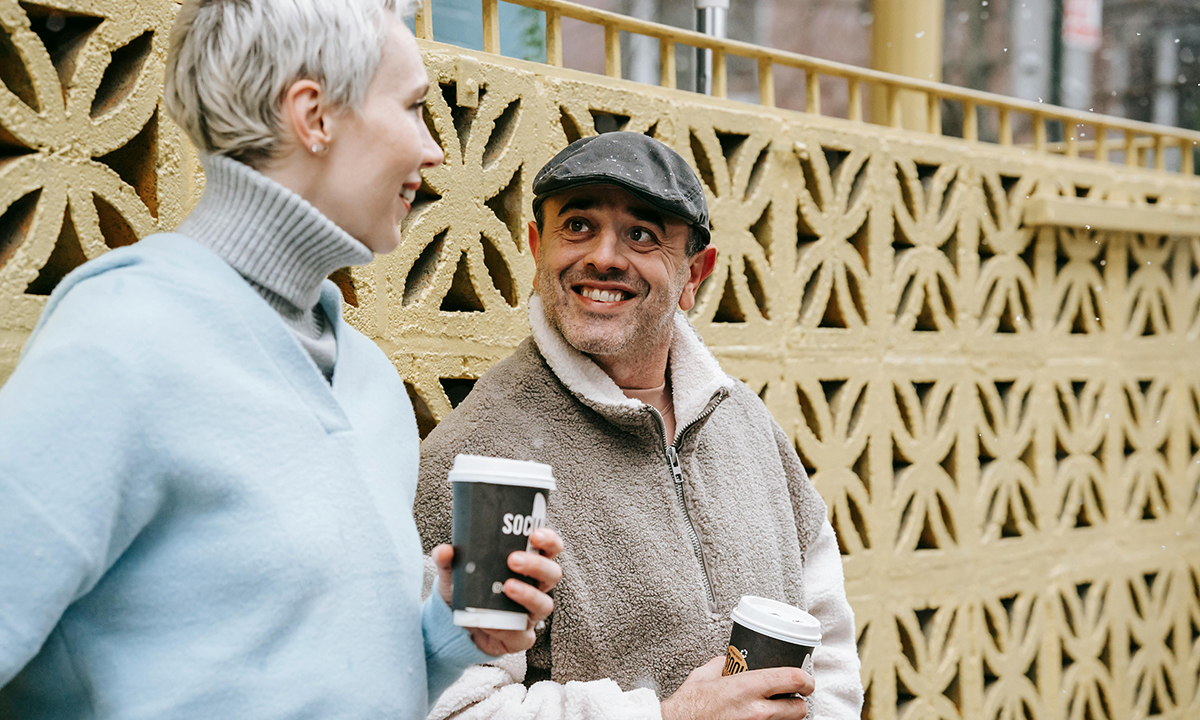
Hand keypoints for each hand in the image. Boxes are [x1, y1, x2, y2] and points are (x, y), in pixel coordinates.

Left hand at [432, 527, 563, 655]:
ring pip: (544, 604)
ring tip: (507, 587)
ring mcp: (530, 614)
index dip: (549, 541)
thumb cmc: (466, 592)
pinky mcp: (520, 638)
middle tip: (513, 559)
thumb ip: (448, 561)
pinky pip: (522, 635)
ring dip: (528, 594)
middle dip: (536, 565)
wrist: (455, 627)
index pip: (549, 549)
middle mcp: (535, 588)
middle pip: (552, 574)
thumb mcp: (454, 573)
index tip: (535, 535)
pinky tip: (490, 623)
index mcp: (527, 565)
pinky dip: (506, 628)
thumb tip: (444, 551)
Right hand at [660, 656, 812, 719]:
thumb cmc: (689, 705)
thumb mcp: (705, 674)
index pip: (793, 679)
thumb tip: (732, 659)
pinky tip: (765, 719)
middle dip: (799, 703)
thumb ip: (724, 664)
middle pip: (799, 709)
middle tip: (793, 698)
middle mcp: (757, 711)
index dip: (806, 680)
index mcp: (748, 687)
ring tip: (777, 710)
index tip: (806, 680)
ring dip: (787, 717)